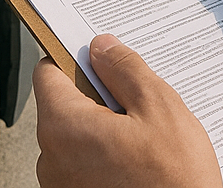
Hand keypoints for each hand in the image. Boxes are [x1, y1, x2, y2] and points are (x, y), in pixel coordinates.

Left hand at [33, 34, 222, 187]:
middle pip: (64, 104)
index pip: (48, 72)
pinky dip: (105, 156)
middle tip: (135, 102)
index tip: (97, 56)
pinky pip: (84, 164)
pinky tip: (138, 161)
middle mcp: (52, 159)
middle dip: (97, 97)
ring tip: (142, 138)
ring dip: (103, 129)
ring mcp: (62, 185)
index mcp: (63, 126)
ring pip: (76, 136)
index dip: (74, 58)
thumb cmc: (174, 183)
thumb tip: (102, 48)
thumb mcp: (159, 108)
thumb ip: (125, 69)